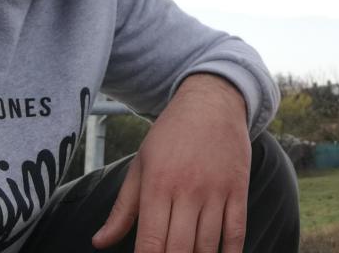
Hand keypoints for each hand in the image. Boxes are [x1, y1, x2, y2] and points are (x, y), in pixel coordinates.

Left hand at [92, 74, 251, 251]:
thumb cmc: (171, 134)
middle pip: (179, 250)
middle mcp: (187, 190)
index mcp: (157, 185)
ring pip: (208, 246)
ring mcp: (216, 191)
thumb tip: (100, 243)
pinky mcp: (238, 189)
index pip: (150, 243)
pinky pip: (236, 232)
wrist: (212, 101)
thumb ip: (123, 208)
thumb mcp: (141, 163)